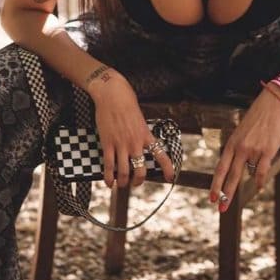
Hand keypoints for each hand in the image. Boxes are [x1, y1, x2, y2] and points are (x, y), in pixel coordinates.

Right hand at [90, 72, 173, 188]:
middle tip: (135, 183)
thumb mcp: (140, 120)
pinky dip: (109, 177)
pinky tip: (109, 182)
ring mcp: (121, 144)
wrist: (113, 95)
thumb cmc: (126, 104)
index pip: (161, 155)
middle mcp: (135, 143)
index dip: (167, 168)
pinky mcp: (108, 143)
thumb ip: (140, 134)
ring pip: (124, 172)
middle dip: (138, 181)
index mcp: (146, 136)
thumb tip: (137, 146)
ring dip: (123, 182)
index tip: (170, 177)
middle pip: (140, 170)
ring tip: (121, 184)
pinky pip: (109, 166)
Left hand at [209, 89, 279, 211]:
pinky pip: (261, 171)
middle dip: (225, 195)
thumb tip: (240, 168)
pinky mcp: (267, 150)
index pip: (220, 169)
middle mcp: (240, 148)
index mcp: (232, 144)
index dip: (215, 185)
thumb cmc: (258, 118)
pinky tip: (258, 187)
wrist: (273, 104)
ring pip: (250, 172)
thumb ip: (239, 149)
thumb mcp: (242, 132)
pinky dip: (260, 181)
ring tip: (255, 179)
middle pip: (230, 177)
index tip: (212, 199)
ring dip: (252, 177)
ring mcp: (254, 150)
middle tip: (220, 209)